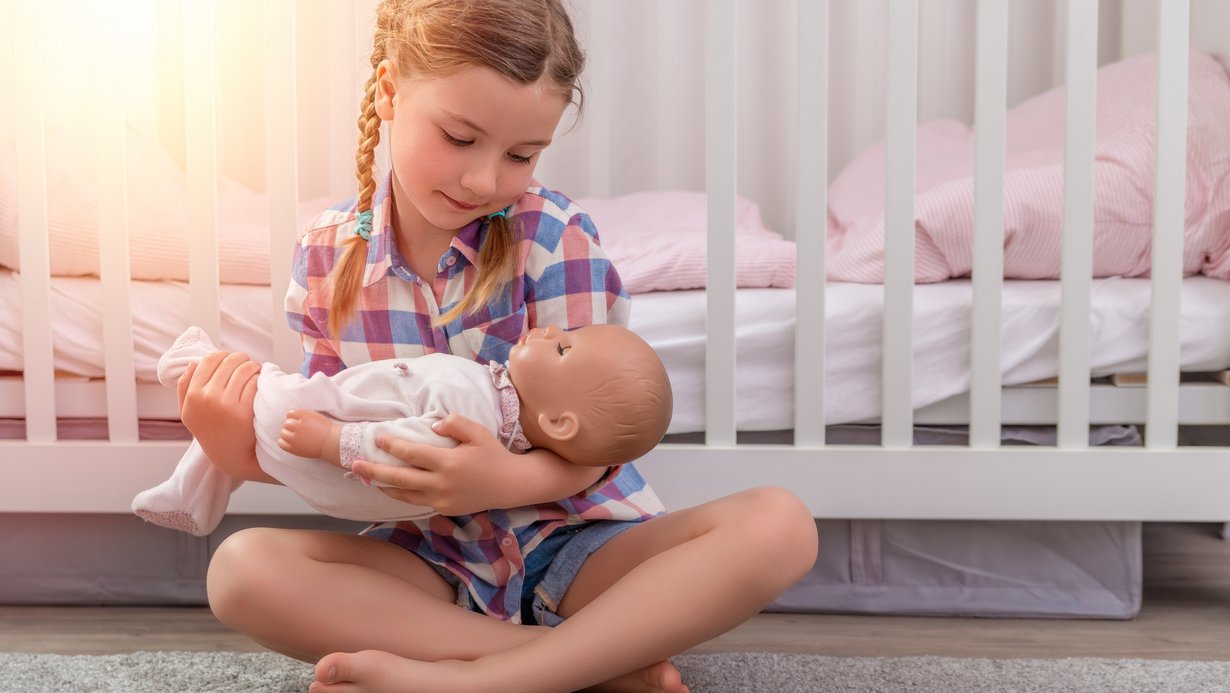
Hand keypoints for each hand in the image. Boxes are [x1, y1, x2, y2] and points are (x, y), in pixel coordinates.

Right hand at [177, 350, 272, 482]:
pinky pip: (254, 383)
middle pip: (228, 362)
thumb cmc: (209, 430)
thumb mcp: (188, 412)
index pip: (209, 360)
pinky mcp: (243, 411)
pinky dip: (259, 379)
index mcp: (192, 395)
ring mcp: (226, 405)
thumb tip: (192, 364)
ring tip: (255, 370)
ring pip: (244, 370)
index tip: (230, 359)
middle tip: (247, 363)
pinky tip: (260, 382)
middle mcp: (207, 398)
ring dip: (253, 366)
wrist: (228, 454)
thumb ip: (184, 387)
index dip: (223, 355)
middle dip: (241, 359)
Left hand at [278, 409, 334, 461]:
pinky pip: (281, 443)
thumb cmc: (325, 429)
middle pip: (286, 423)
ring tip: (296, 436)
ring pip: (283, 433)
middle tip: (300, 430)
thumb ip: (302, 414)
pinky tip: (291, 442)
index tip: (300, 421)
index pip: (290, 414)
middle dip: (291, 426)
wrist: (332, 443)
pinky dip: (283, 441)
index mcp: (304, 416)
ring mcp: (295, 438)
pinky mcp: (294, 448)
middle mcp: (299, 426)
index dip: (294, 417)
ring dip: (288, 433)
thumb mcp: (315, 416)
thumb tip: (289, 415)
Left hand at [349, 414, 606, 515]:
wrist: (510, 485)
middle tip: (354, 466)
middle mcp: (441, 484)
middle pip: (400, 478)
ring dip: (384, 486)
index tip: (377, 438)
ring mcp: (441, 499)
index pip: (412, 454)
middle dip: (374, 471)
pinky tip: (391, 489)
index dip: (392, 445)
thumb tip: (432, 425)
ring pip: (405, 495)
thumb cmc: (493, 454)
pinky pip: (417, 502)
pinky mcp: (444, 509)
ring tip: (366, 479)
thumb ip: (454, 423)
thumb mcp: (478, 432)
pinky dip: (401, 496)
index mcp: (448, 463)